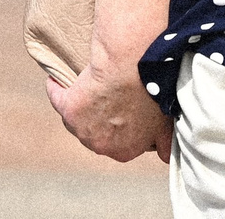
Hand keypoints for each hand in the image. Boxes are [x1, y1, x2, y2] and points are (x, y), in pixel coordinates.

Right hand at [48, 50, 173, 162]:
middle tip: (109, 94)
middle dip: (102, 117)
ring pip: (78, 118)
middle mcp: (102, 146)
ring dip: (81, 103)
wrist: (133, 68)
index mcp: (126, 150)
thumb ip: (165, 142)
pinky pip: (59, 98)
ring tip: (87, 85)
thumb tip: (166, 157)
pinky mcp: (68, 109)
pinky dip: (57, 89)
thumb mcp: (166, 122)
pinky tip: (58, 79)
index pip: (122, 142)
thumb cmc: (154, 92)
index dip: (124, 125)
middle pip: (97, 131)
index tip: (125, 108)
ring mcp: (82, 130)